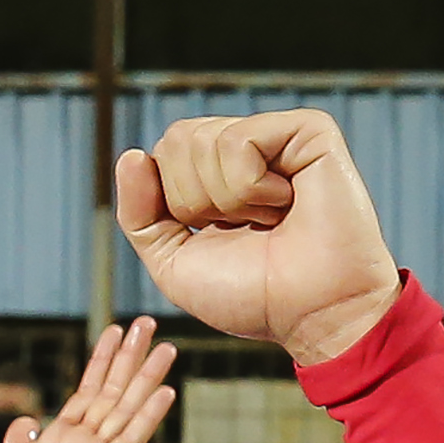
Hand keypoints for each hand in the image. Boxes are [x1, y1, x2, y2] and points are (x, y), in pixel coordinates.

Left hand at [0, 317, 177, 442]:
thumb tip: (25, 422)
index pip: (85, 394)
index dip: (99, 362)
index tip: (114, 331)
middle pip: (110, 394)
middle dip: (128, 358)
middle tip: (149, 322)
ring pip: (124, 412)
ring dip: (145, 380)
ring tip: (167, 348)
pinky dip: (145, 421)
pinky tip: (164, 395)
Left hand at [117, 110, 401, 364]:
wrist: (312, 314)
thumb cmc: (252, 294)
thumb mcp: (172, 261)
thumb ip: (139, 214)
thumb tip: (131, 154)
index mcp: (216, 173)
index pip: (162, 154)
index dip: (174, 204)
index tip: (217, 234)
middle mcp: (247, 148)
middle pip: (176, 140)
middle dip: (196, 200)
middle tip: (246, 227)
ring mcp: (279, 135)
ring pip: (202, 140)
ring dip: (227, 199)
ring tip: (271, 219)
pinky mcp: (309, 129)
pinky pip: (238, 139)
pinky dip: (250, 187)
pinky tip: (288, 203)